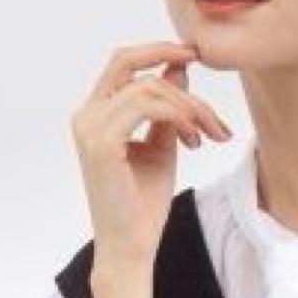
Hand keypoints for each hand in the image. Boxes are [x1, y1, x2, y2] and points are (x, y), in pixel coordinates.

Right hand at [70, 40, 234, 266]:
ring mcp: (90, 127)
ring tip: (210, 135)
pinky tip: (194, 140)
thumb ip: (167, 111)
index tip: (193, 54)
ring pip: (148, 88)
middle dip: (174, 66)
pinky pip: (146, 107)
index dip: (157, 51)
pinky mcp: (101, 142)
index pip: (122, 64)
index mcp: (95, 114)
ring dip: (189, 107)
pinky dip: (179, 118)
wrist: (131, 247)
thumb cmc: (143, 205)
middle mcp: (86, 115)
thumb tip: (179, 70)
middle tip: (210, 92)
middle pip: (130, 64)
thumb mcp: (161, 148)